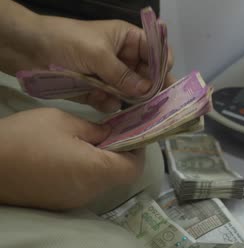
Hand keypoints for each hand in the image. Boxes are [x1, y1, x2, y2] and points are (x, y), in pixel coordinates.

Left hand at [0, 0, 175, 111]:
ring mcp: (111, 76)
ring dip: (131, 100)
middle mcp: (124, 58)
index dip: (163, 67)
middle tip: (156, 107)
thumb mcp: (98, 54)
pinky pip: (112, 101)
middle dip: (150, 89)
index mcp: (128, 40)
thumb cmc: (66, 42)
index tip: (164, 85)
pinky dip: (109, 104)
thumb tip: (148, 91)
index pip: (156, 52)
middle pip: (147, 76)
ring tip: (135, 112)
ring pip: (131, 92)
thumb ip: (124, 75)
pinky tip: (103, 103)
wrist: (28, 50)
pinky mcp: (97, 91)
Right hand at [0, 108, 143, 209]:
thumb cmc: (24, 138)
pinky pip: (85, 185)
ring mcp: (74, 199)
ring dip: (103, 161)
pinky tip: (73, 153)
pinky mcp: (60, 201)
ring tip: (90, 139)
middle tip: (111, 131)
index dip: (138, 150)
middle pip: (120, 175)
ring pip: (103, 180)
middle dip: (121, 153)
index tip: (132, 132)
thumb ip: (95, 129)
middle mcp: (90, 190)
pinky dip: (88, 170)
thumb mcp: (63, 121)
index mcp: (96, 170)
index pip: (134, 168)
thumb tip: (112, 132)